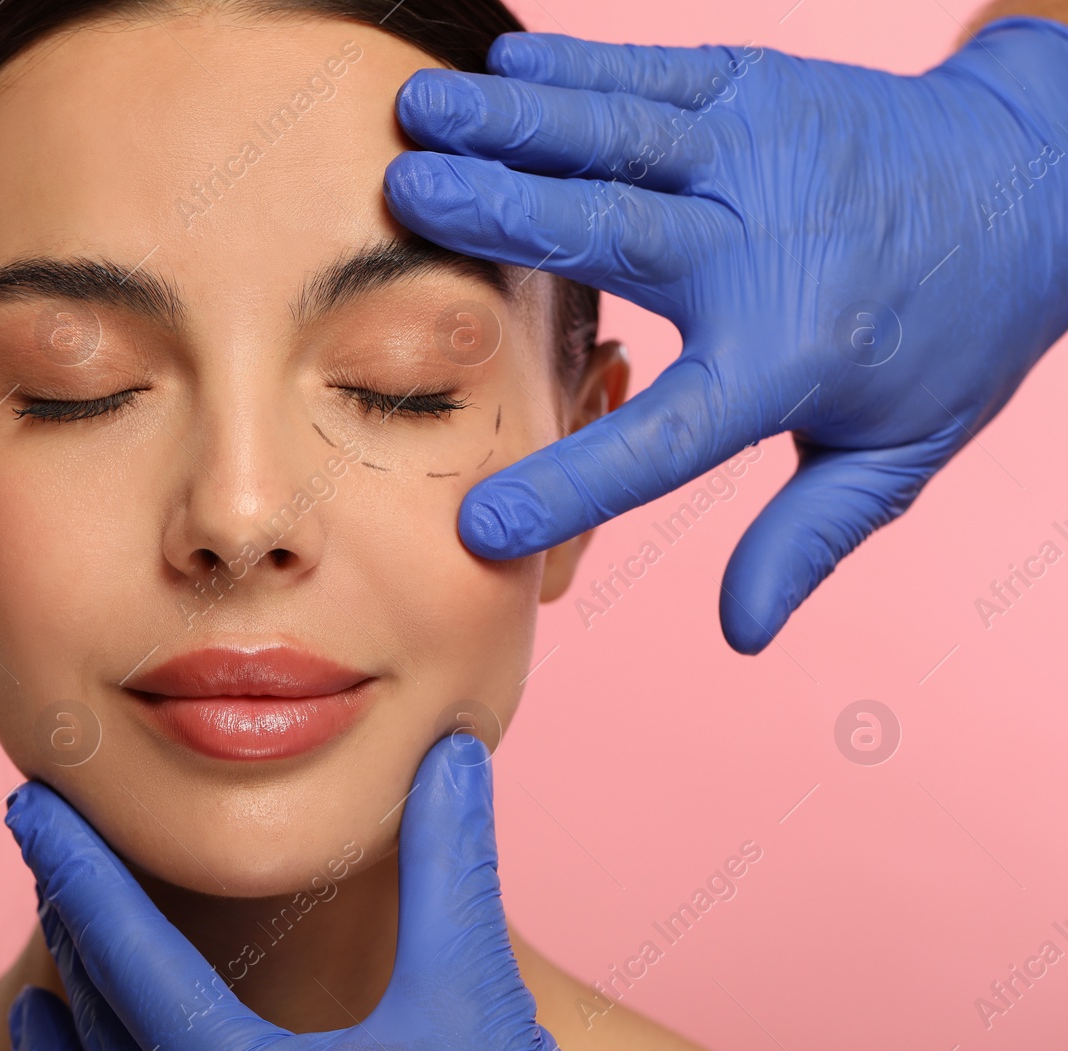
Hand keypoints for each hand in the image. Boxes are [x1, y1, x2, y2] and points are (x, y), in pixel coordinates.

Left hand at [3, 736, 568, 1050]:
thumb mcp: (473, 997)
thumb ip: (451, 870)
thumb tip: (452, 751)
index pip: (129, 957)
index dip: (77, 866)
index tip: (31, 800)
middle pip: (97, 1010)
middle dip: (66, 908)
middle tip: (41, 825)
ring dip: (67, 977)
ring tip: (48, 902)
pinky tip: (42, 1022)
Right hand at [383, 18, 1067, 651]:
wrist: (1037, 183)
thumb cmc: (953, 331)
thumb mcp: (897, 456)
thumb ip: (812, 539)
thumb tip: (744, 633)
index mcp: (788, 356)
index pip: (668, 438)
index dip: (575, 485)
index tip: (483, 528)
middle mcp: (763, 248)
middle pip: (609, 234)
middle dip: (499, 213)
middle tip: (402, 197)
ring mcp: (759, 153)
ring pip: (615, 136)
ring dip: (510, 121)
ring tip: (416, 111)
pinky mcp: (758, 89)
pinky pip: (653, 75)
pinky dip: (575, 66)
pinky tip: (504, 60)